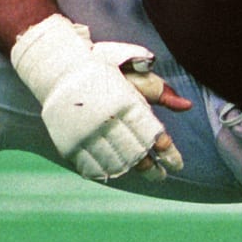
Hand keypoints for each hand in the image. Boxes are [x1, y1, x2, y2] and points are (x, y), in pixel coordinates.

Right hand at [12, 16, 187, 181]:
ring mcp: (86, 134)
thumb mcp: (133, 71)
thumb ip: (160, 90)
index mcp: (125, 102)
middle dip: (153, 169)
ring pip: (115, 164)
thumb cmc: (98, 66)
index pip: (153, 135)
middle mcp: (106, 121)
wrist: (54, 65)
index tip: (177, 163)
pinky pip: (91, 166)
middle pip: (136, 155)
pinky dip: (106, 171)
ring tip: (142, 173)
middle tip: (161, 176)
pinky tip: (115, 171)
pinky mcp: (69, 143)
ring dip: (131, 171)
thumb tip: (187, 106)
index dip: (168, 153)